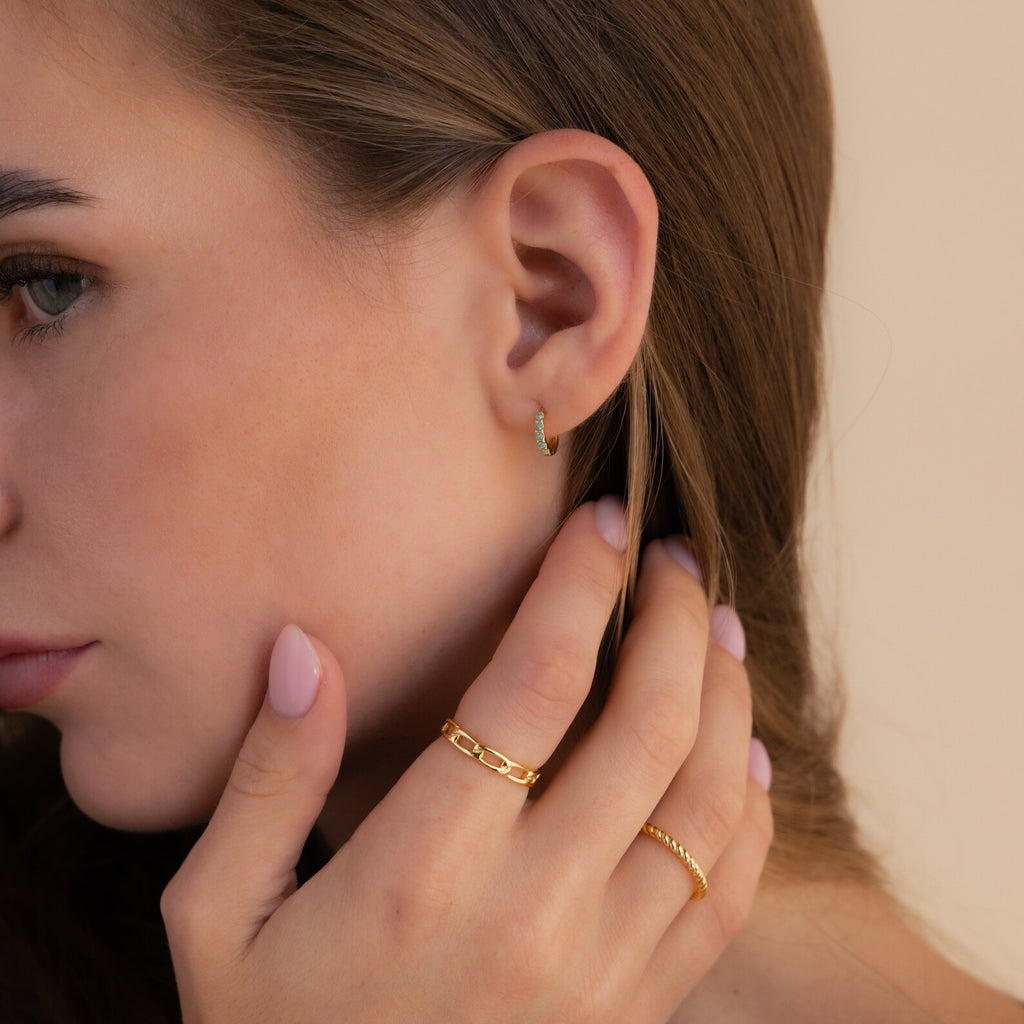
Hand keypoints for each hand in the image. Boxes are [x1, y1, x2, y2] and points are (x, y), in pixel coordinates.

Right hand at [161, 498, 772, 1022]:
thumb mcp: (219, 917)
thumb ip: (265, 779)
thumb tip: (304, 649)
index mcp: (424, 870)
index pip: (531, 686)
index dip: (577, 585)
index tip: (602, 522)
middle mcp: (534, 911)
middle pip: (647, 725)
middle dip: (674, 617)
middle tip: (674, 556)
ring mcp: (603, 969)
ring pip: (709, 799)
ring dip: (727, 693)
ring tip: (717, 623)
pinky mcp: (639, 1010)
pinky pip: (728, 893)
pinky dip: (750, 807)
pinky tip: (743, 751)